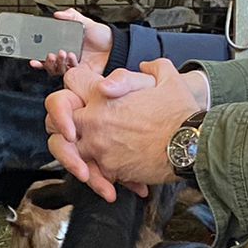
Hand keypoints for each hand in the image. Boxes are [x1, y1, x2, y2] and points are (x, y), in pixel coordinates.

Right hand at [36, 8, 112, 75]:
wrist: (116, 47)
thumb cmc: (103, 36)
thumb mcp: (87, 22)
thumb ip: (72, 16)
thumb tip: (58, 14)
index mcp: (66, 46)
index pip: (48, 54)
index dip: (39, 57)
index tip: (33, 57)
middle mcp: (68, 58)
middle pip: (50, 65)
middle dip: (46, 61)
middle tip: (49, 54)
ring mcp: (74, 67)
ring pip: (59, 70)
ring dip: (57, 63)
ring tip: (61, 53)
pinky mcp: (82, 73)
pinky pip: (71, 72)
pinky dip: (69, 65)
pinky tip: (71, 57)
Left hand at [50, 58, 207, 201]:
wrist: (192, 145)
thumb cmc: (180, 112)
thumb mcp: (167, 78)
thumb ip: (150, 68)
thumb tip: (143, 67)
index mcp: (103, 95)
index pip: (71, 80)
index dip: (76, 83)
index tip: (85, 93)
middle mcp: (94, 121)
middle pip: (55, 120)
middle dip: (63, 124)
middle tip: (74, 130)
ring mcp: (99, 147)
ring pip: (67, 153)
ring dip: (76, 156)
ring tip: (90, 161)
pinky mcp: (110, 169)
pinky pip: (92, 174)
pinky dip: (100, 178)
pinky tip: (112, 180)